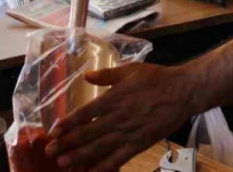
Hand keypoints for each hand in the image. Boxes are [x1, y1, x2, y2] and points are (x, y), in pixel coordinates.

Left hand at [47, 64, 202, 171]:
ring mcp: (129, 133)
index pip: (85, 113)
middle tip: (50, 151)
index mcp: (114, 98)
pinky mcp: (139, 144)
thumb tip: (86, 76)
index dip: (68, 123)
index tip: (54, 131)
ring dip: (80, 156)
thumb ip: (107, 75)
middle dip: (67, 143)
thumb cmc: (157, 78)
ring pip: (100, 148)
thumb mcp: (130, 70)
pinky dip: (104, 166)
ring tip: (63, 163)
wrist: (183, 92)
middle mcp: (118, 118)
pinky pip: (119, 158)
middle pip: (88, 133)